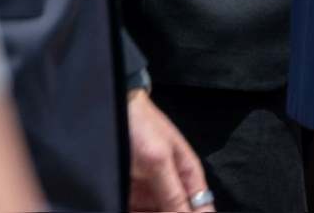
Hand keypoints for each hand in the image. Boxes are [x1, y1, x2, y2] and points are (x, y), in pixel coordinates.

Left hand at [126, 89, 206, 212]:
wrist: (111, 110)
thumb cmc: (141, 127)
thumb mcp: (159, 161)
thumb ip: (174, 194)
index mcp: (188, 176)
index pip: (202, 208)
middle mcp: (171, 186)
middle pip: (177, 212)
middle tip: (149, 208)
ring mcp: (149, 192)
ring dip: (146, 212)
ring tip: (136, 205)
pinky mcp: (129, 195)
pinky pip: (135, 210)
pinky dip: (133, 211)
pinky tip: (123, 205)